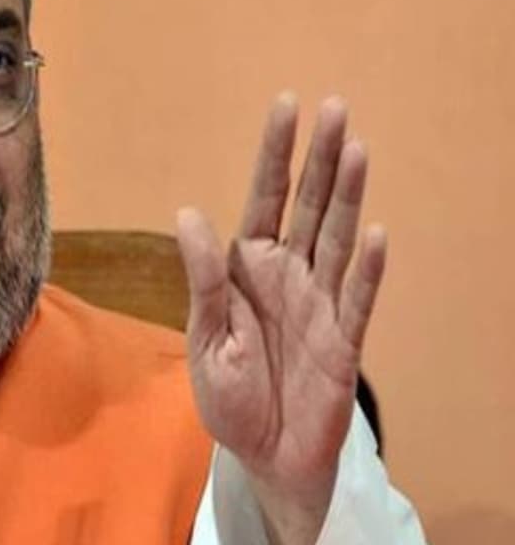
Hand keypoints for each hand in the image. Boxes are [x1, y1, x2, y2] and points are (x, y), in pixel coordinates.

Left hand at [177, 95, 384, 544]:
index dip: (275, 154)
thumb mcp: (204, 336)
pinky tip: (371, 233)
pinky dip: (364, 268)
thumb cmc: (229, 395)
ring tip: (355, 148)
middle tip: (333, 107)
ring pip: (335, 240)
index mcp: (246, 268)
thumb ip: (202, 278)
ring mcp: (319, 303)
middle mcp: (287, 274)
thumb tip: (189, 213)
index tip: (287, 105)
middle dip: (317, 159)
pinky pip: (355, 300)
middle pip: (307, 206)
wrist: (264, 455)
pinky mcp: (342, 340)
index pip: (265, 198)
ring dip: (346, 196)